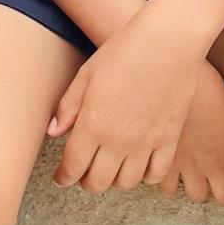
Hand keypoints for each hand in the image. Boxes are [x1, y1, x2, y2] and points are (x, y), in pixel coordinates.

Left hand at [47, 14, 202, 193]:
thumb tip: (53, 133)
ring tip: (109, 168)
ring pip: (126, 183)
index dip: (63, 177)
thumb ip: (68, 106)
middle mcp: (119, 140)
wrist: (168, 41)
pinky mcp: (170, 139)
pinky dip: (144, 177)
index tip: (61, 178)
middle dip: (86, 181)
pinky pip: (156, 174)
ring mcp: (146, 143)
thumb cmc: (124, 51)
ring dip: (113, 180)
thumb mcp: (87, 74)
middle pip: (98, 182)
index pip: (73, 166)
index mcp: (93, 124)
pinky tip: (137, 166)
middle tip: (82, 173)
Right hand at [161, 60, 223, 205]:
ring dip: (195, 187)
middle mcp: (216, 162)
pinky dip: (167, 181)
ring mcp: (189, 165)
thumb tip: (223, 124)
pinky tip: (164, 169)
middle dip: (222, 189)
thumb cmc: (200, 74)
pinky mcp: (164, 163)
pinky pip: (167, 188)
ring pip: (197, 196)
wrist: (169, 70)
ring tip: (189, 175)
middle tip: (215, 179)